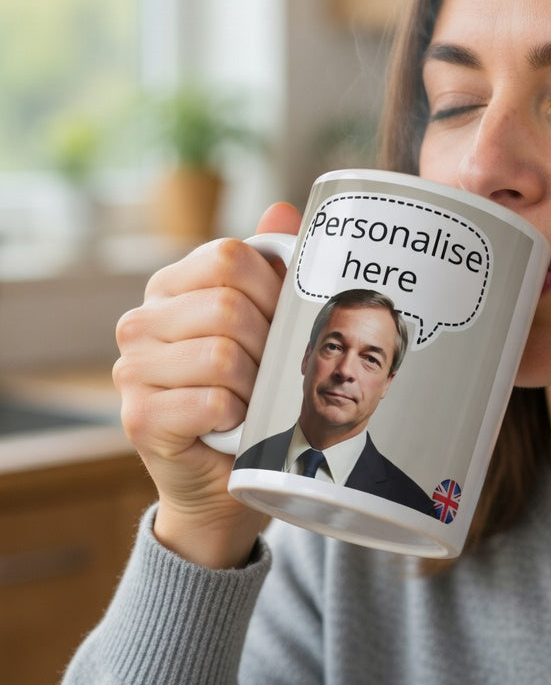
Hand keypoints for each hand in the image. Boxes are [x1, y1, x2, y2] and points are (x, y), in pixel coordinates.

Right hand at [113, 202, 302, 567]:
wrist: (228, 474)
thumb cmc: (252, 391)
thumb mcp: (267, 325)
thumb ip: (272, 269)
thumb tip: (284, 210)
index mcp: (171, 287)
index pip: (230, 256)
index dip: (273, 289)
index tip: (281, 321)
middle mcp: (141, 322)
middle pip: (230, 305)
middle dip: (269, 343)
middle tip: (270, 370)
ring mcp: (132, 370)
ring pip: (223, 353)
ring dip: (256, 383)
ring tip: (253, 397)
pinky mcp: (140, 418)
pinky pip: (212, 399)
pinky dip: (239, 414)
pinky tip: (232, 421)